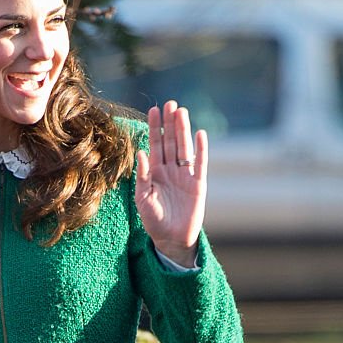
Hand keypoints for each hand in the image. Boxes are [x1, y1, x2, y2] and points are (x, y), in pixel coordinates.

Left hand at [134, 101, 207, 267]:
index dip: (155, 128)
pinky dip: (201, 150)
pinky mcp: (198, 184)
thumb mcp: (143, 199)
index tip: (154, 110)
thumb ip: (142, 177)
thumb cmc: (154, 221)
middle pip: (171, 141)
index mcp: (155, 172)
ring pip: (184, 147)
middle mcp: (170, 170)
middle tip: (170, 103)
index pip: (155, 145)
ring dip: (183, 130)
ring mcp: (185, 176)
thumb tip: (141, 154)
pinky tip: (200, 134)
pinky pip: (200, 163)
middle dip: (170, 123)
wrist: (171, 239)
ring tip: (182, 112)